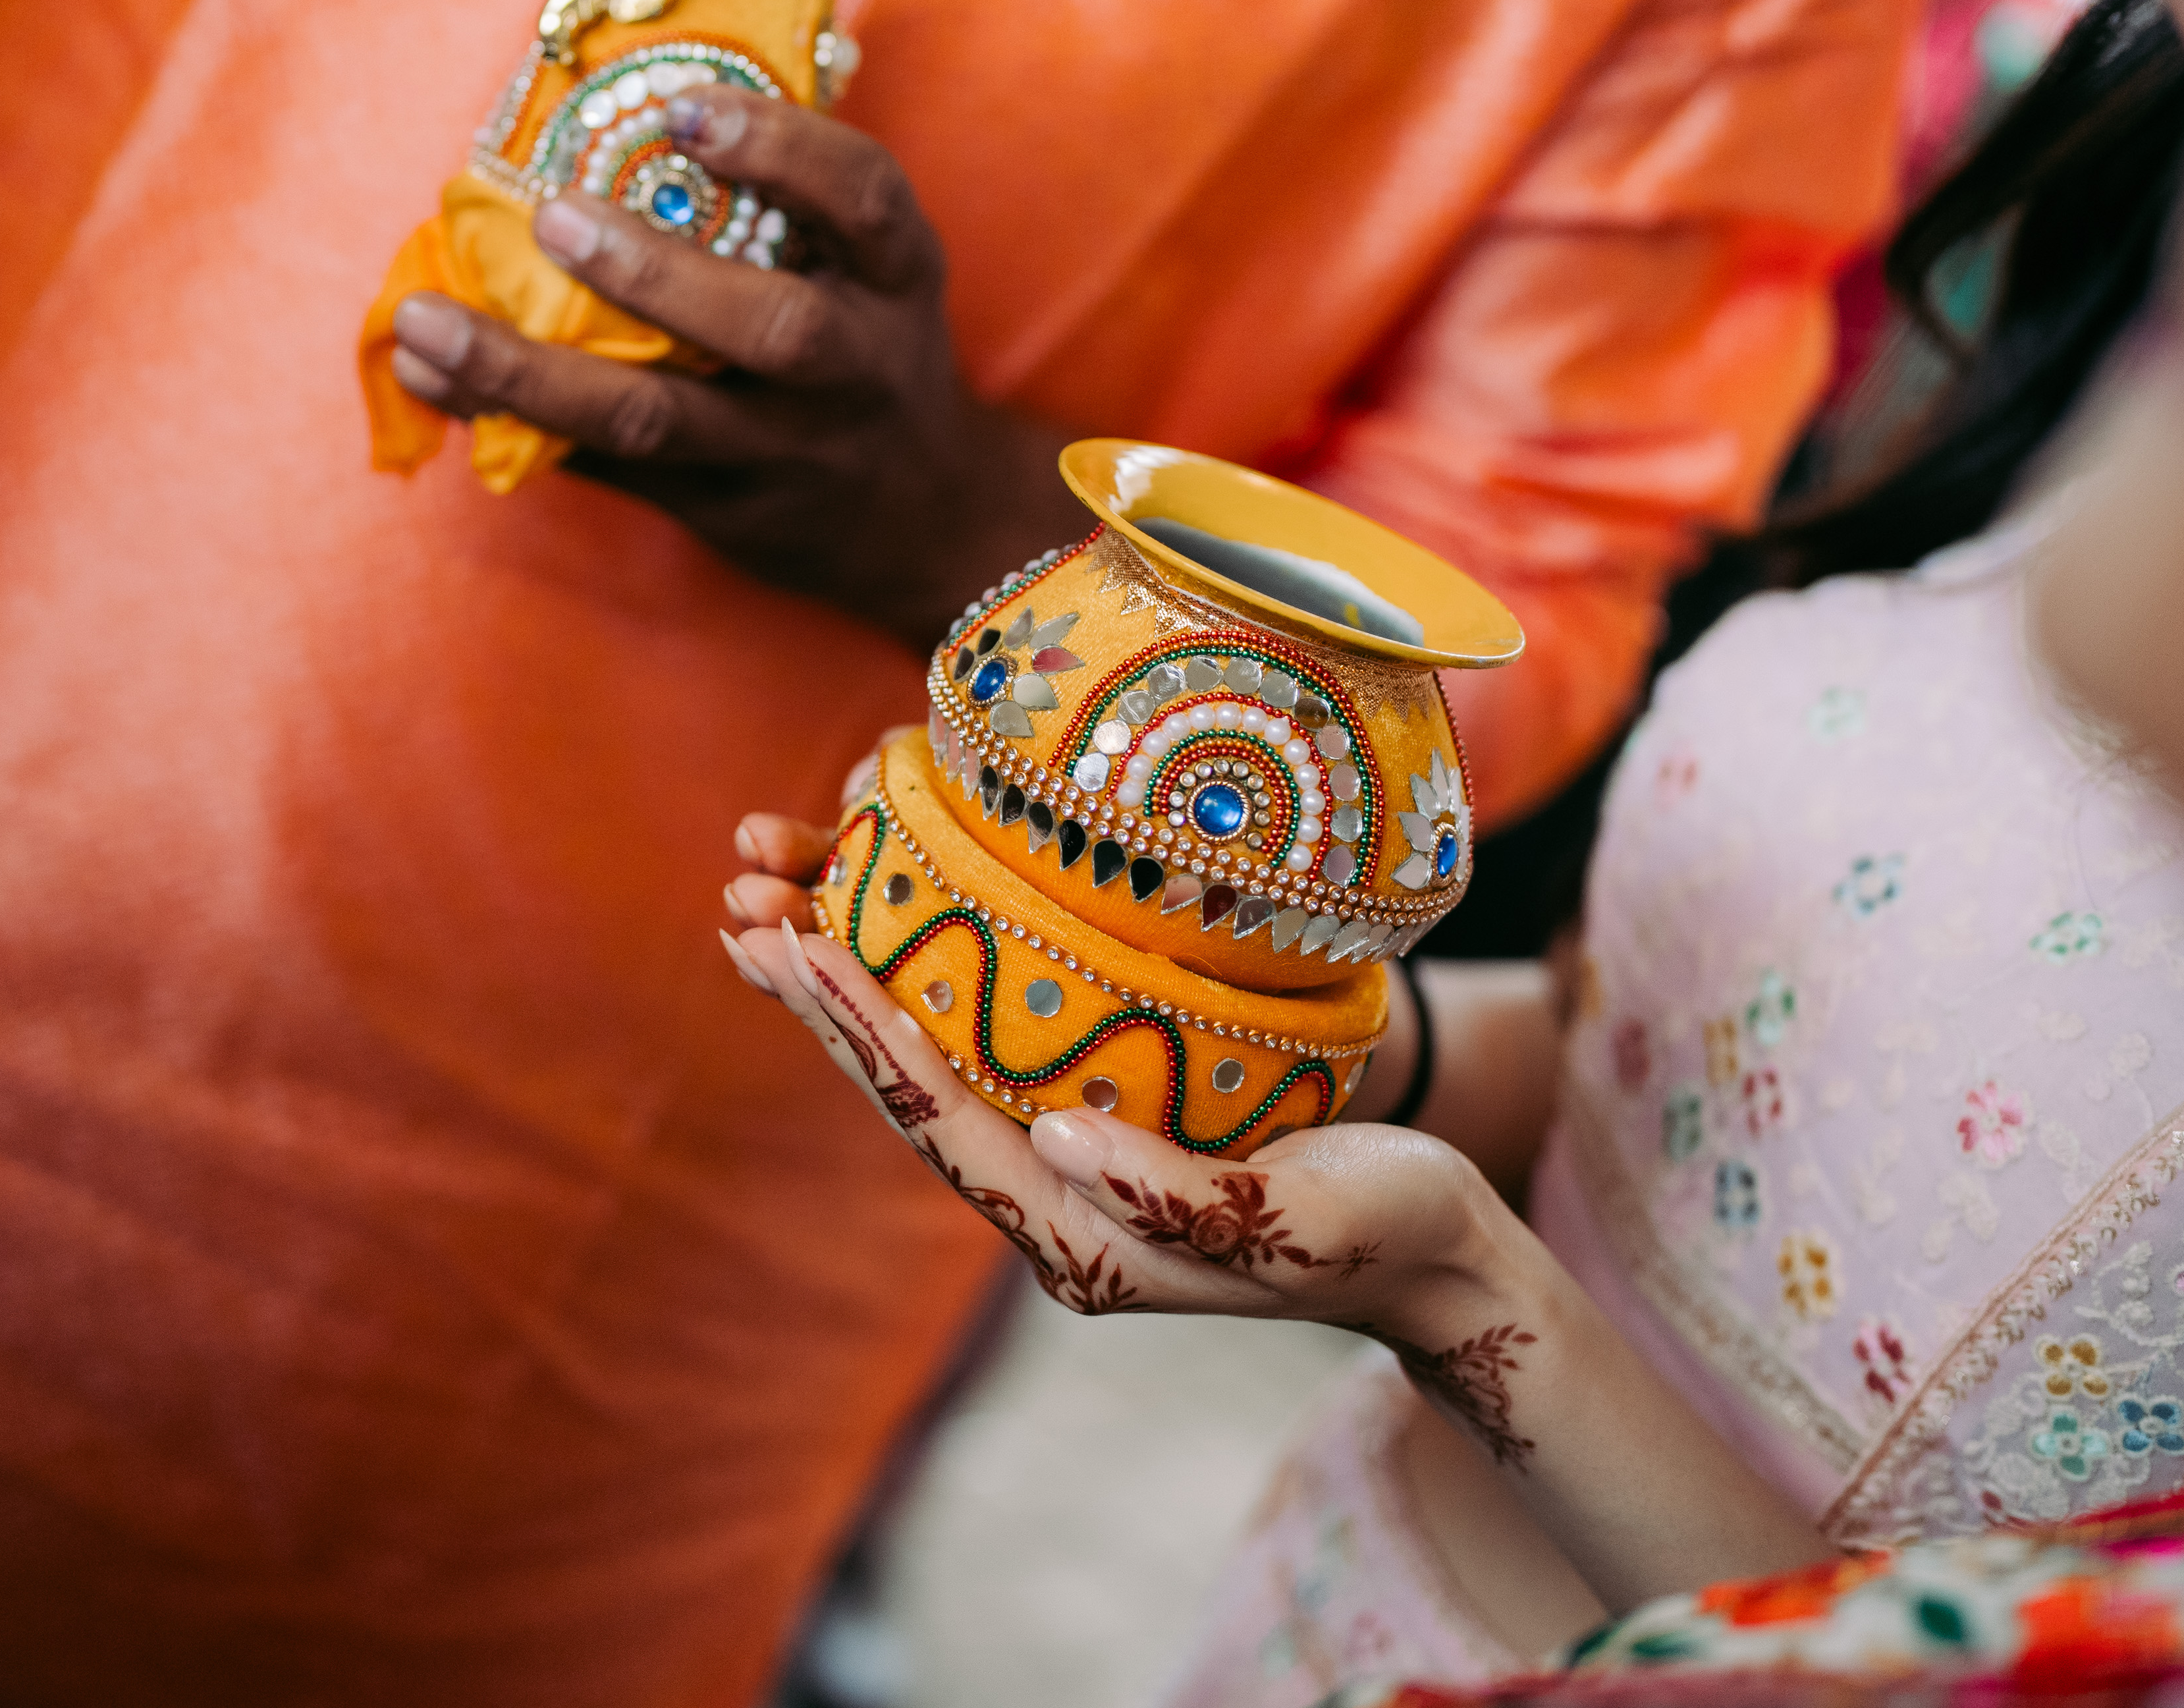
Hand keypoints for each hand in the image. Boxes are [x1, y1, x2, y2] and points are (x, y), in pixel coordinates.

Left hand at [387, 88, 1080, 642]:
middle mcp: (852, 364)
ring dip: (529, 371)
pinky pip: (602, 465)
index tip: (685, 108)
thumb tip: (630, 92)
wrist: (926, 516)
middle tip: (551, 215)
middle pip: (770, 327)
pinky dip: (508, 419)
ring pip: (655, 419)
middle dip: (653, 273)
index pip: (863, 198)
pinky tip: (430, 378)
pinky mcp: (714, 506)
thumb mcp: (871, 265)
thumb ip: (784, 196)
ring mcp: (783, 448)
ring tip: (428, 324)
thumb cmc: (868, 343)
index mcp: (894, 275)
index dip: (782, 149)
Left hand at [717, 847, 1830, 1611]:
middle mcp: (1057, 1220)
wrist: (1436, 1265)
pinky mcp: (1095, 1152)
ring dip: (855, 1008)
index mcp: (1088, 1244)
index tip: (799, 947)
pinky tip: (890, 957)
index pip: (946, 1123)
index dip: (868, 1031)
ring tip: (777, 924)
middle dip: (827, 1010)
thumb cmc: (1388, 1227)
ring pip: (935, 1087)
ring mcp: (1070, 1188)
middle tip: (747, 919)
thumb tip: (1057, 1137)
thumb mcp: (1299, 1214)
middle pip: (913, 1104)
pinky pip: (984, 1075)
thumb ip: (1177, 1190)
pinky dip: (923, 1011)